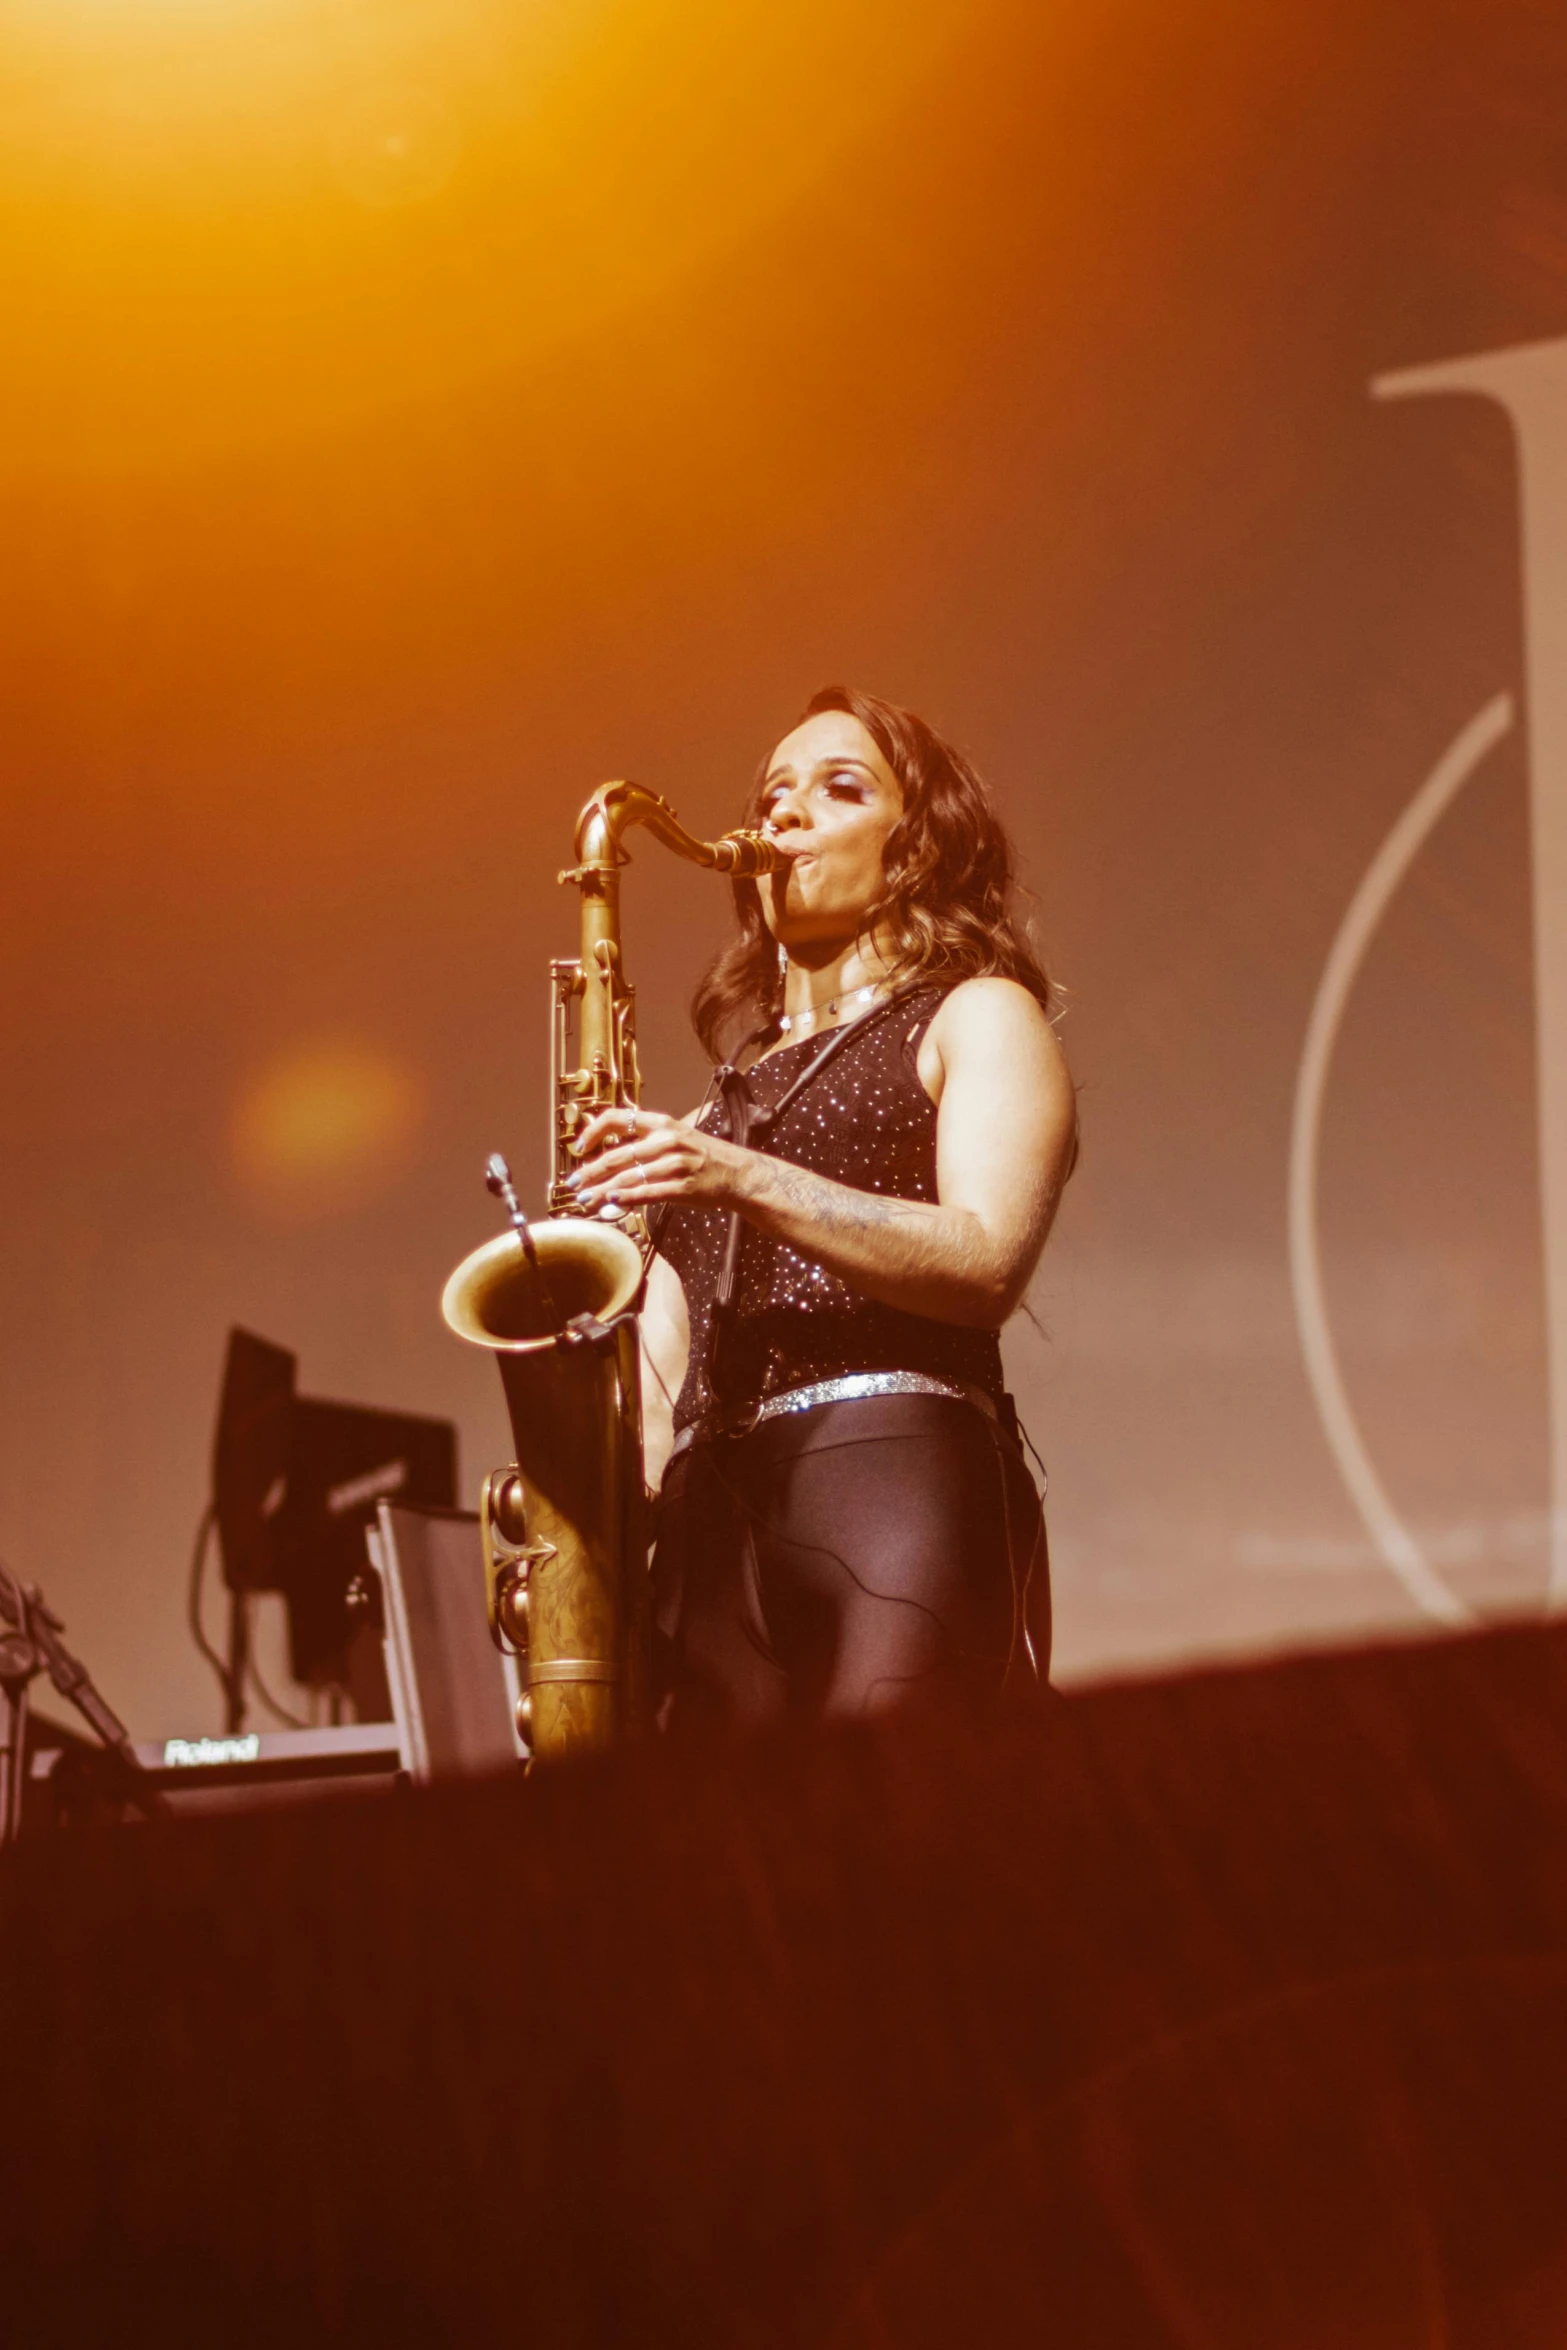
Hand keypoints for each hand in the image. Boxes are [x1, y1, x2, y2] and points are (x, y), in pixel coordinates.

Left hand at [566, 1105, 750, 1211]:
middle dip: (590, 1172)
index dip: (594, 1132)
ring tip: (585, 1199)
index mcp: (662, 1124)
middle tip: (574, 1183)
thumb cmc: (704, 1158)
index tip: (579, 1147)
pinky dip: (628, 1198)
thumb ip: (646, 1144)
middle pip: (617, 1155)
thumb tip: (611, 1159)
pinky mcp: (683, 1186)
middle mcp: (666, 1141)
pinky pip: (649, 1192)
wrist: (738, 1174)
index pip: (619, 1118)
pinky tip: (612, 1202)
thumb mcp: (677, 1138)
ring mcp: (675, 1164)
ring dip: (602, 1190)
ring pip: (628, 1177)